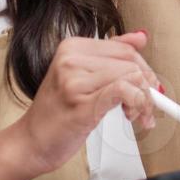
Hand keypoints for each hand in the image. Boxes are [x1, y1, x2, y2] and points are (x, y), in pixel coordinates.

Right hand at [21, 32, 156, 173]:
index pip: (124, 48)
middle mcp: (71, 59)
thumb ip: (111, 55)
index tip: (148, 86)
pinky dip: (138, 103)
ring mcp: (74, 80)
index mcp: (71, 47)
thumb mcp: (82, 77)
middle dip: (147, 85)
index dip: (143, 69)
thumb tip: (140, 36)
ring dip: (144, 99)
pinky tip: (133, 115)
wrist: (31, 143)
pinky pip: (124, 91)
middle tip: (148, 106)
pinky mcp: (82, 103)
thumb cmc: (56, 114)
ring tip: (137, 114)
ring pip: (131, 77)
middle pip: (130, 62)